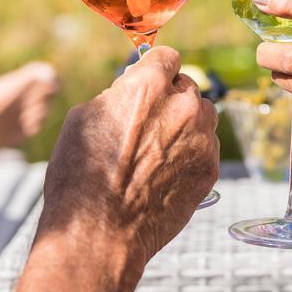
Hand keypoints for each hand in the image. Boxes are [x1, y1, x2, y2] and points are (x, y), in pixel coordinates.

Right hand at [36, 46, 218, 272]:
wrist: (99, 234)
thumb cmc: (81, 178)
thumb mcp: (84, 118)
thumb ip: (118, 95)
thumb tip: (132, 89)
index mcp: (148, 86)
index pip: (167, 57)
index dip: (155, 69)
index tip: (150, 81)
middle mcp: (182, 107)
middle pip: (187, 86)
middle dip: (170, 99)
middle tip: (147, 124)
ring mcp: (202, 140)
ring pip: (203, 116)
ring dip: (186, 125)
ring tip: (157, 151)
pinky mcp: (210, 170)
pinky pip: (207, 147)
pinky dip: (191, 154)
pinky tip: (165, 173)